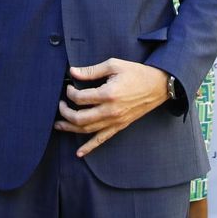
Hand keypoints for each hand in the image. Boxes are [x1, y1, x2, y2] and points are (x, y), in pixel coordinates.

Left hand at [55, 58, 169, 156]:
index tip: (69, 87)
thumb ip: (91, 71)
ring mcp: (115, 121)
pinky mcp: (119, 126)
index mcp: (108, 94)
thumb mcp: (114, 65)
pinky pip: (102, 139)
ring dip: (70, 128)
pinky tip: (79, 153)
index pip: (80, 98)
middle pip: (80, 118)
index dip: (70, 93)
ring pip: (87, 130)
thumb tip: (72, 72)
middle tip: (60, 105)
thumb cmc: (136, 73)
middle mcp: (110, 111)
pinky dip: (89, 147)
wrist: (157, 86)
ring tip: (59, 124)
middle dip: (65, 112)